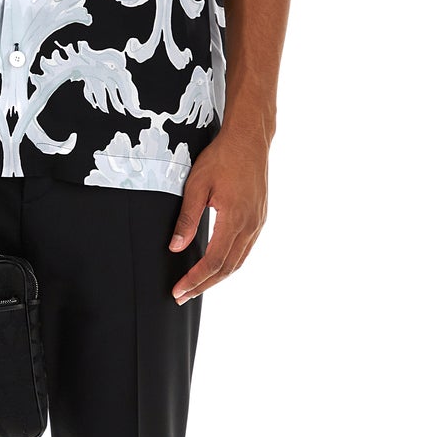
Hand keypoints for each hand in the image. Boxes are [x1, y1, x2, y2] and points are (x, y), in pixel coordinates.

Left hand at [167, 125, 269, 301]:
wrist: (249, 139)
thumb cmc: (222, 157)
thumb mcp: (196, 185)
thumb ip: (186, 219)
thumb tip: (176, 247)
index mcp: (235, 219)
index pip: (213, 262)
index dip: (194, 280)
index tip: (178, 291)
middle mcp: (250, 225)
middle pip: (227, 269)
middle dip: (203, 285)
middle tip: (183, 297)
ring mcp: (258, 223)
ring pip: (238, 262)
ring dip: (217, 278)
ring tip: (196, 286)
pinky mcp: (260, 218)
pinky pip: (245, 250)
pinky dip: (229, 264)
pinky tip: (216, 266)